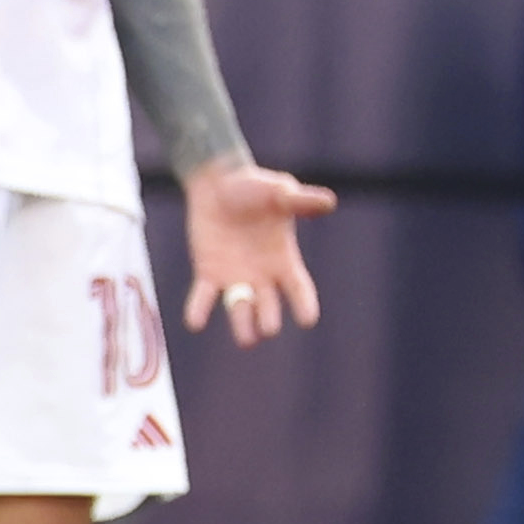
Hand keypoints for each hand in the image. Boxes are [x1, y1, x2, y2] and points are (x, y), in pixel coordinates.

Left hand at [180, 157, 334, 343]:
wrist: (219, 184)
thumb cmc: (256, 187)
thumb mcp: (280, 192)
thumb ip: (300, 201)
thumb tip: (328, 201)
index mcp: (284, 260)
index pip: (298, 288)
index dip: (303, 304)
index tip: (307, 320)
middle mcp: (262, 276)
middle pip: (268, 306)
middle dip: (268, 318)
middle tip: (268, 328)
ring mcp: (235, 277)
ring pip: (239, 308)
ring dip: (241, 323)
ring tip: (246, 340)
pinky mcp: (208, 273)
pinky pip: (203, 296)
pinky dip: (199, 310)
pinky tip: (195, 323)